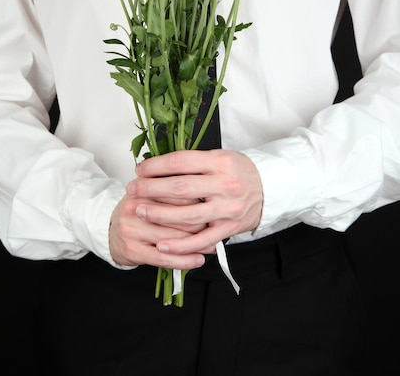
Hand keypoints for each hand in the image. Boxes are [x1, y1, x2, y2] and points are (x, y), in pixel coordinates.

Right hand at [109, 192, 208, 269]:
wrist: (107, 229)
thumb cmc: (136, 211)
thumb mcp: (150, 193)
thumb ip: (171, 190)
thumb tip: (206, 193)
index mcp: (143, 189)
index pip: (176, 192)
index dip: (198, 200)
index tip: (212, 205)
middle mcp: (136, 207)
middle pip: (176, 215)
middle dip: (200, 223)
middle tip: (216, 227)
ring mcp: (133, 229)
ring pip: (172, 238)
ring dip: (196, 244)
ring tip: (212, 245)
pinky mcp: (132, 250)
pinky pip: (163, 258)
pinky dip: (183, 260)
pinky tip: (197, 259)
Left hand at [124, 149, 262, 258]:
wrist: (269, 187)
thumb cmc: (238, 171)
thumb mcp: (219, 156)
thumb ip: (192, 162)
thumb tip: (156, 166)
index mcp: (220, 161)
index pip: (181, 162)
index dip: (156, 166)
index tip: (140, 170)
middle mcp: (225, 184)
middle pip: (180, 187)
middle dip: (151, 188)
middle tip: (133, 189)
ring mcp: (227, 208)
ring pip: (187, 215)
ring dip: (159, 214)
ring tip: (140, 211)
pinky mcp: (229, 228)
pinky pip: (201, 240)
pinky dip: (180, 245)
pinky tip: (161, 244)